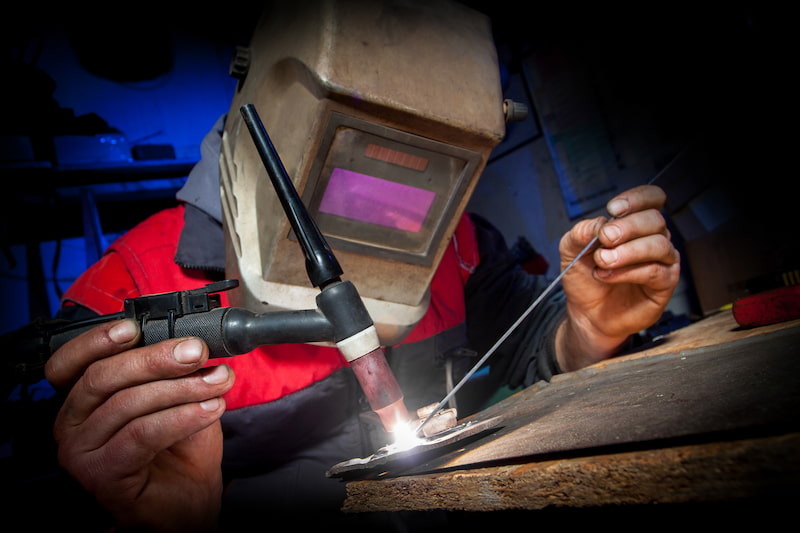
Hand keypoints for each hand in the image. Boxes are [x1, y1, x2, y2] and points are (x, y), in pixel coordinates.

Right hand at [45, 318, 234, 531]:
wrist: (188, 501)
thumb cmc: (178, 449)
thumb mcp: (176, 396)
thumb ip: (171, 369)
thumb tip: (191, 342)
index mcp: (82, 398)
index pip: (69, 362)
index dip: (96, 341)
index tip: (134, 327)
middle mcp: (71, 423)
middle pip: (102, 377)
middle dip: (155, 359)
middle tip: (197, 351)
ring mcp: (82, 451)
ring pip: (127, 404)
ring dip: (181, 388)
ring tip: (217, 381)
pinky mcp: (101, 474)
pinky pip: (141, 435)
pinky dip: (181, 417)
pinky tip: (210, 409)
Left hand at [556, 185, 680, 370]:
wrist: (586, 313)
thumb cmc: (585, 278)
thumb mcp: (571, 249)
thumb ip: (581, 232)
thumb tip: (598, 223)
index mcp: (635, 224)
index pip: (651, 198)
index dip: (636, 198)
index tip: (613, 209)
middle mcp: (653, 238)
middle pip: (654, 219)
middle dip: (626, 227)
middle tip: (605, 238)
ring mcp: (663, 261)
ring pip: (658, 244)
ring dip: (627, 251)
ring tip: (603, 261)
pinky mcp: (664, 284)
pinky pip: (655, 271)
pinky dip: (628, 272)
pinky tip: (608, 275)